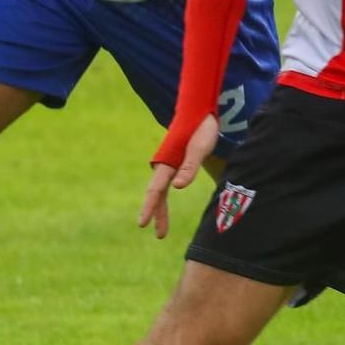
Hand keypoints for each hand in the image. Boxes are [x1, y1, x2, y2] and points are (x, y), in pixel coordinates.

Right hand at [140, 115, 218, 239]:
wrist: (199, 109)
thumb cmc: (201, 127)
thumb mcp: (200, 147)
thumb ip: (190, 167)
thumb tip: (177, 188)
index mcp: (168, 162)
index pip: (156, 189)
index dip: (150, 207)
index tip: (143, 224)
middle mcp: (164, 164)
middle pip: (156, 194)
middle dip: (155, 214)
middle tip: (158, 235)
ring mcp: (168, 164)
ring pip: (160, 191)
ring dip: (159, 210)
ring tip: (161, 231)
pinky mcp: (174, 162)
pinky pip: (165, 185)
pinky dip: (163, 199)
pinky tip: (164, 209)